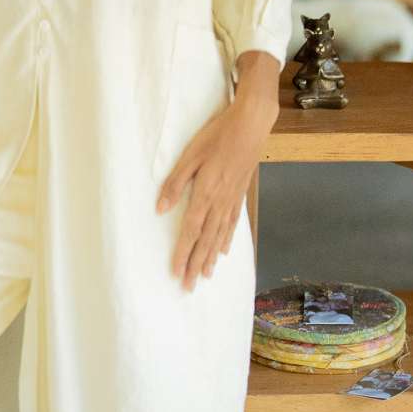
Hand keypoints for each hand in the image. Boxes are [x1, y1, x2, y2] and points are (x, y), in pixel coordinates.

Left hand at [156, 88, 276, 290]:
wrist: (252, 125)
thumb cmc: (217, 135)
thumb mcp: (190, 155)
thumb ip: (176, 183)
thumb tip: (160, 209)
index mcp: (205, 193)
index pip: (191, 231)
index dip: (183, 253)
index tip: (176, 273)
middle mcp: (220, 202)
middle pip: (206, 240)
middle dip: (196, 264)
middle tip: (189, 286)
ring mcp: (232, 199)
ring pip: (220, 236)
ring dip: (211, 257)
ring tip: (205, 275)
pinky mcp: (240, 194)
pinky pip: (232, 224)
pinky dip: (227, 240)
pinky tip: (224, 250)